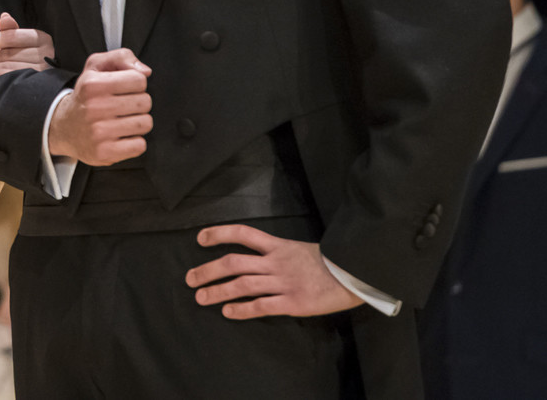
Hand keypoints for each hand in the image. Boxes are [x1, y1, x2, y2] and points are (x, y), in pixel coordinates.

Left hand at [0, 12, 54, 77]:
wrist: (54, 81)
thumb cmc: (35, 55)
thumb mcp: (26, 41)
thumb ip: (12, 30)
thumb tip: (4, 16)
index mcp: (40, 37)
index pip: (10, 37)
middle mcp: (44, 52)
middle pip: (7, 53)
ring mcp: (43, 69)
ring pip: (9, 67)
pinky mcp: (40, 83)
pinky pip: (15, 79)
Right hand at [45, 48, 152, 165]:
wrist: (63, 127)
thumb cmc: (85, 96)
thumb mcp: (95, 67)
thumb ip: (121, 57)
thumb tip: (145, 71)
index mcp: (93, 84)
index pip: (139, 80)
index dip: (135, 83)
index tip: (124, 89)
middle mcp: (95, 108)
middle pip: (145, 102)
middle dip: (138, 103)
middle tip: (123, 106)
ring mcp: (99, 132)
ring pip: (145, 123)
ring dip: (138, 122)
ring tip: (123, 121)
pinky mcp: (104, 153)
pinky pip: (139, 145)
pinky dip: (134, 141)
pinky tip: (121, 136)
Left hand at [186, 225, 363, 317]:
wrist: (358, 273)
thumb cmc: (331, 262)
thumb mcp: (301, 249)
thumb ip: (280, 254)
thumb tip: (259, 258)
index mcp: (279, 246)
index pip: (243, 234)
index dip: (219, 234)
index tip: (200, 239)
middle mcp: (276, 262)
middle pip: (234, 262)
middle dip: (208, 270)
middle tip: (189, 278)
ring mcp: (284, 282)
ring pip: (242, 285)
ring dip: (218, 291)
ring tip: (200, 297)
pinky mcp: (293, 303)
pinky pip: (262, 306)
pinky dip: (242, 309)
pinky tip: (228, 313)